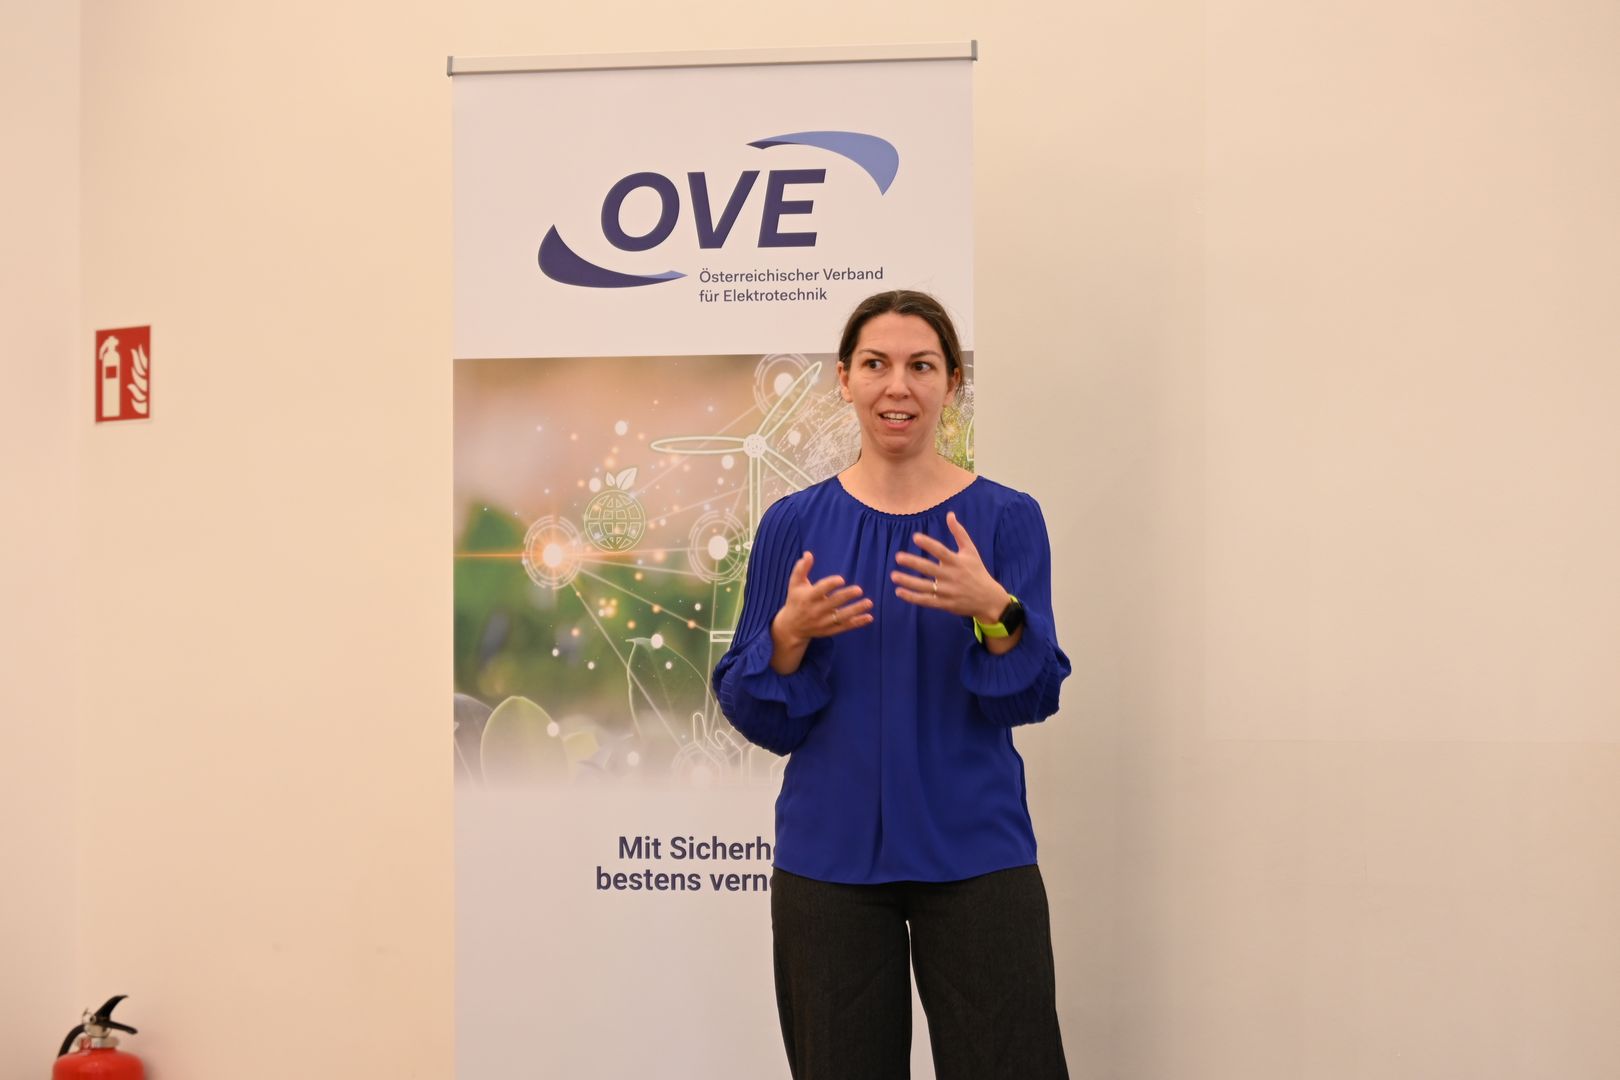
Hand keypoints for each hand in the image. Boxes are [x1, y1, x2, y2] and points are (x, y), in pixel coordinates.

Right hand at [772, 550, 873, 647]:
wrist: (791, 628)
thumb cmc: (795, 600)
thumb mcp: (794, 584)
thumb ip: (801, 568)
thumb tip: (808, 554)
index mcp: (808, 597)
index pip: (819, 590)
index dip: (830, 584)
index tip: (841, 579)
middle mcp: (816, 611)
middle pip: (833, 603)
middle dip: (846, 596)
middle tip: (859, 589)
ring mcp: (823, 622)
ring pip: (841, 617)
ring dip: (856, 610)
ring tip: (869, 602)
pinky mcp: (829, 630)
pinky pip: (845, 626)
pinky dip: (857, 623)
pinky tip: (869, 617)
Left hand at [892, 511, 1008, 622]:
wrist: (988, 599)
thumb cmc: (977, 571)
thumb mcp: (971, 551)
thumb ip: (959, 533)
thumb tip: (950, 514)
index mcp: (957, 562)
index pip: (941, 551)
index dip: (928, 544)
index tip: (915, 537)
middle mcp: (951, 576)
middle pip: (930, 569)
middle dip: (913, 563)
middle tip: (898, 556)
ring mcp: (947, 592)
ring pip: (925, 587)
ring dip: (908, 581)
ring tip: (894, 576)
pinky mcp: (944, 604)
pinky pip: (926, 601)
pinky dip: (912, 597)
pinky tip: (899, 592)